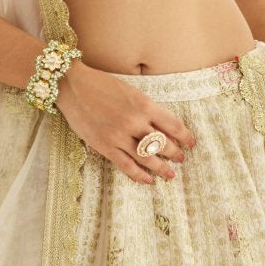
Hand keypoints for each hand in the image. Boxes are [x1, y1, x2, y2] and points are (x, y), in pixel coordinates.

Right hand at [55, 63, 197, 184]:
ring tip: (170, 174)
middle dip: (175, 153)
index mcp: (144, 105)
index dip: (185, 136)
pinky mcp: (104, 146)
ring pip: (147, 158)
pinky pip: (126, 165)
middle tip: (181, 159)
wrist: (73, 86)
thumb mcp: (131, 92)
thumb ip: (146, 109)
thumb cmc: (102, 85)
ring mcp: (118, 136)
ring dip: (161, 168)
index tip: (191, 143)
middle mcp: (134, 121)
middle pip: (162, 144)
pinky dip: (139, 175)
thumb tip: (164, 128)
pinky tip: (148, 180)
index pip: (173, 125)